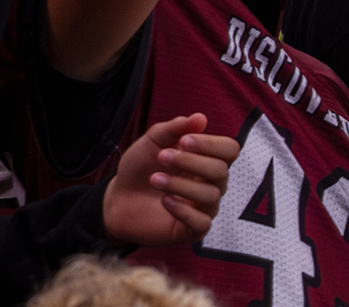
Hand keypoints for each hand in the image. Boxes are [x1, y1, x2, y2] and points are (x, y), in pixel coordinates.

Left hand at [103, 114, 239, 246]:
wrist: (118, 199)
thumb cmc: (140, 168)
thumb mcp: (153, 140)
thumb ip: (175, 128)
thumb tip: (201, 118)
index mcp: (207, 159)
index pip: (230, 150)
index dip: (211, 144)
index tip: (184, 141)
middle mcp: (211, 183)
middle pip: (221, 172)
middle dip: (190, 162)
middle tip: (161, 157)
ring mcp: (204, 207)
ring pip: (211, 195)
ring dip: (180, 185)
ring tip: (155, 179)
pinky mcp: (192, 229)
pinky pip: (202, 222)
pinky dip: (183, 210)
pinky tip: (165, 201)